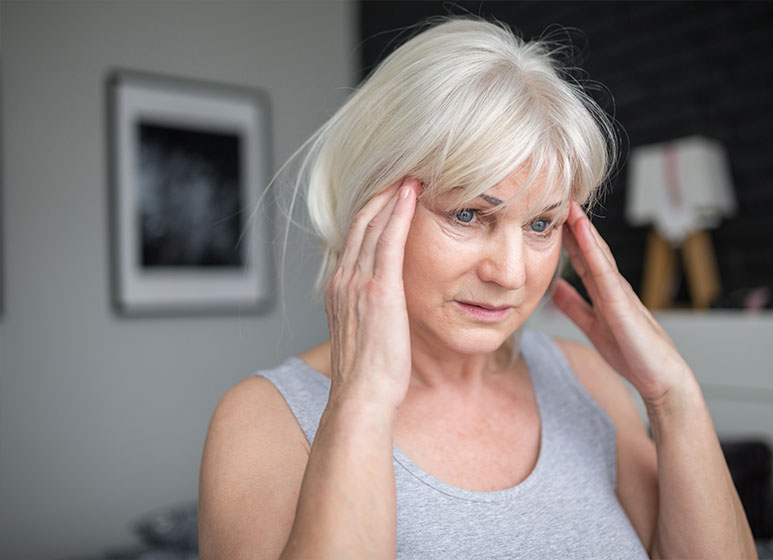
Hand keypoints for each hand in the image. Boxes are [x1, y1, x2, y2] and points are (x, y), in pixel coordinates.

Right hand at [324, 178, 419, 412]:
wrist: (362, 396)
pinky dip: (398, 214)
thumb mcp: (364, 336)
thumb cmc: (368, 376)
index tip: (388, 195)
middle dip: (380, 197)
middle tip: (400, 174)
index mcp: (338, 289)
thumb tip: (385, 308)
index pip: (354, 239)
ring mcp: (357, 283)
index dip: (371, 213)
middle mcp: (343, 280)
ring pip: (373, 226)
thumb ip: (370, 312)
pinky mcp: (379, 289)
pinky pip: (388, 241)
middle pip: (360, 225)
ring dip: (391, 197)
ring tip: (409, 175)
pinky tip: (411, 195)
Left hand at [551, 200, 691, 404]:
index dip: (566, 237)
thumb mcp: (593, 326)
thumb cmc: (632, 355)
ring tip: (569, 204)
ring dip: (583, 228)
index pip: (582, 258)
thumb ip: (575, 307)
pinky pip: (604, 272)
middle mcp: (613, 286)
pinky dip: (592, 249)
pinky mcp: (623, 304)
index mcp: (605, 292)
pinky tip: (582, 232)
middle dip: (574, 223)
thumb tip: (555, 288)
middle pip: (590, 248)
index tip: (550, 214)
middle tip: (559, 196)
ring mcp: (620, 293)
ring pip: (598, 253)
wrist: (661, 380)